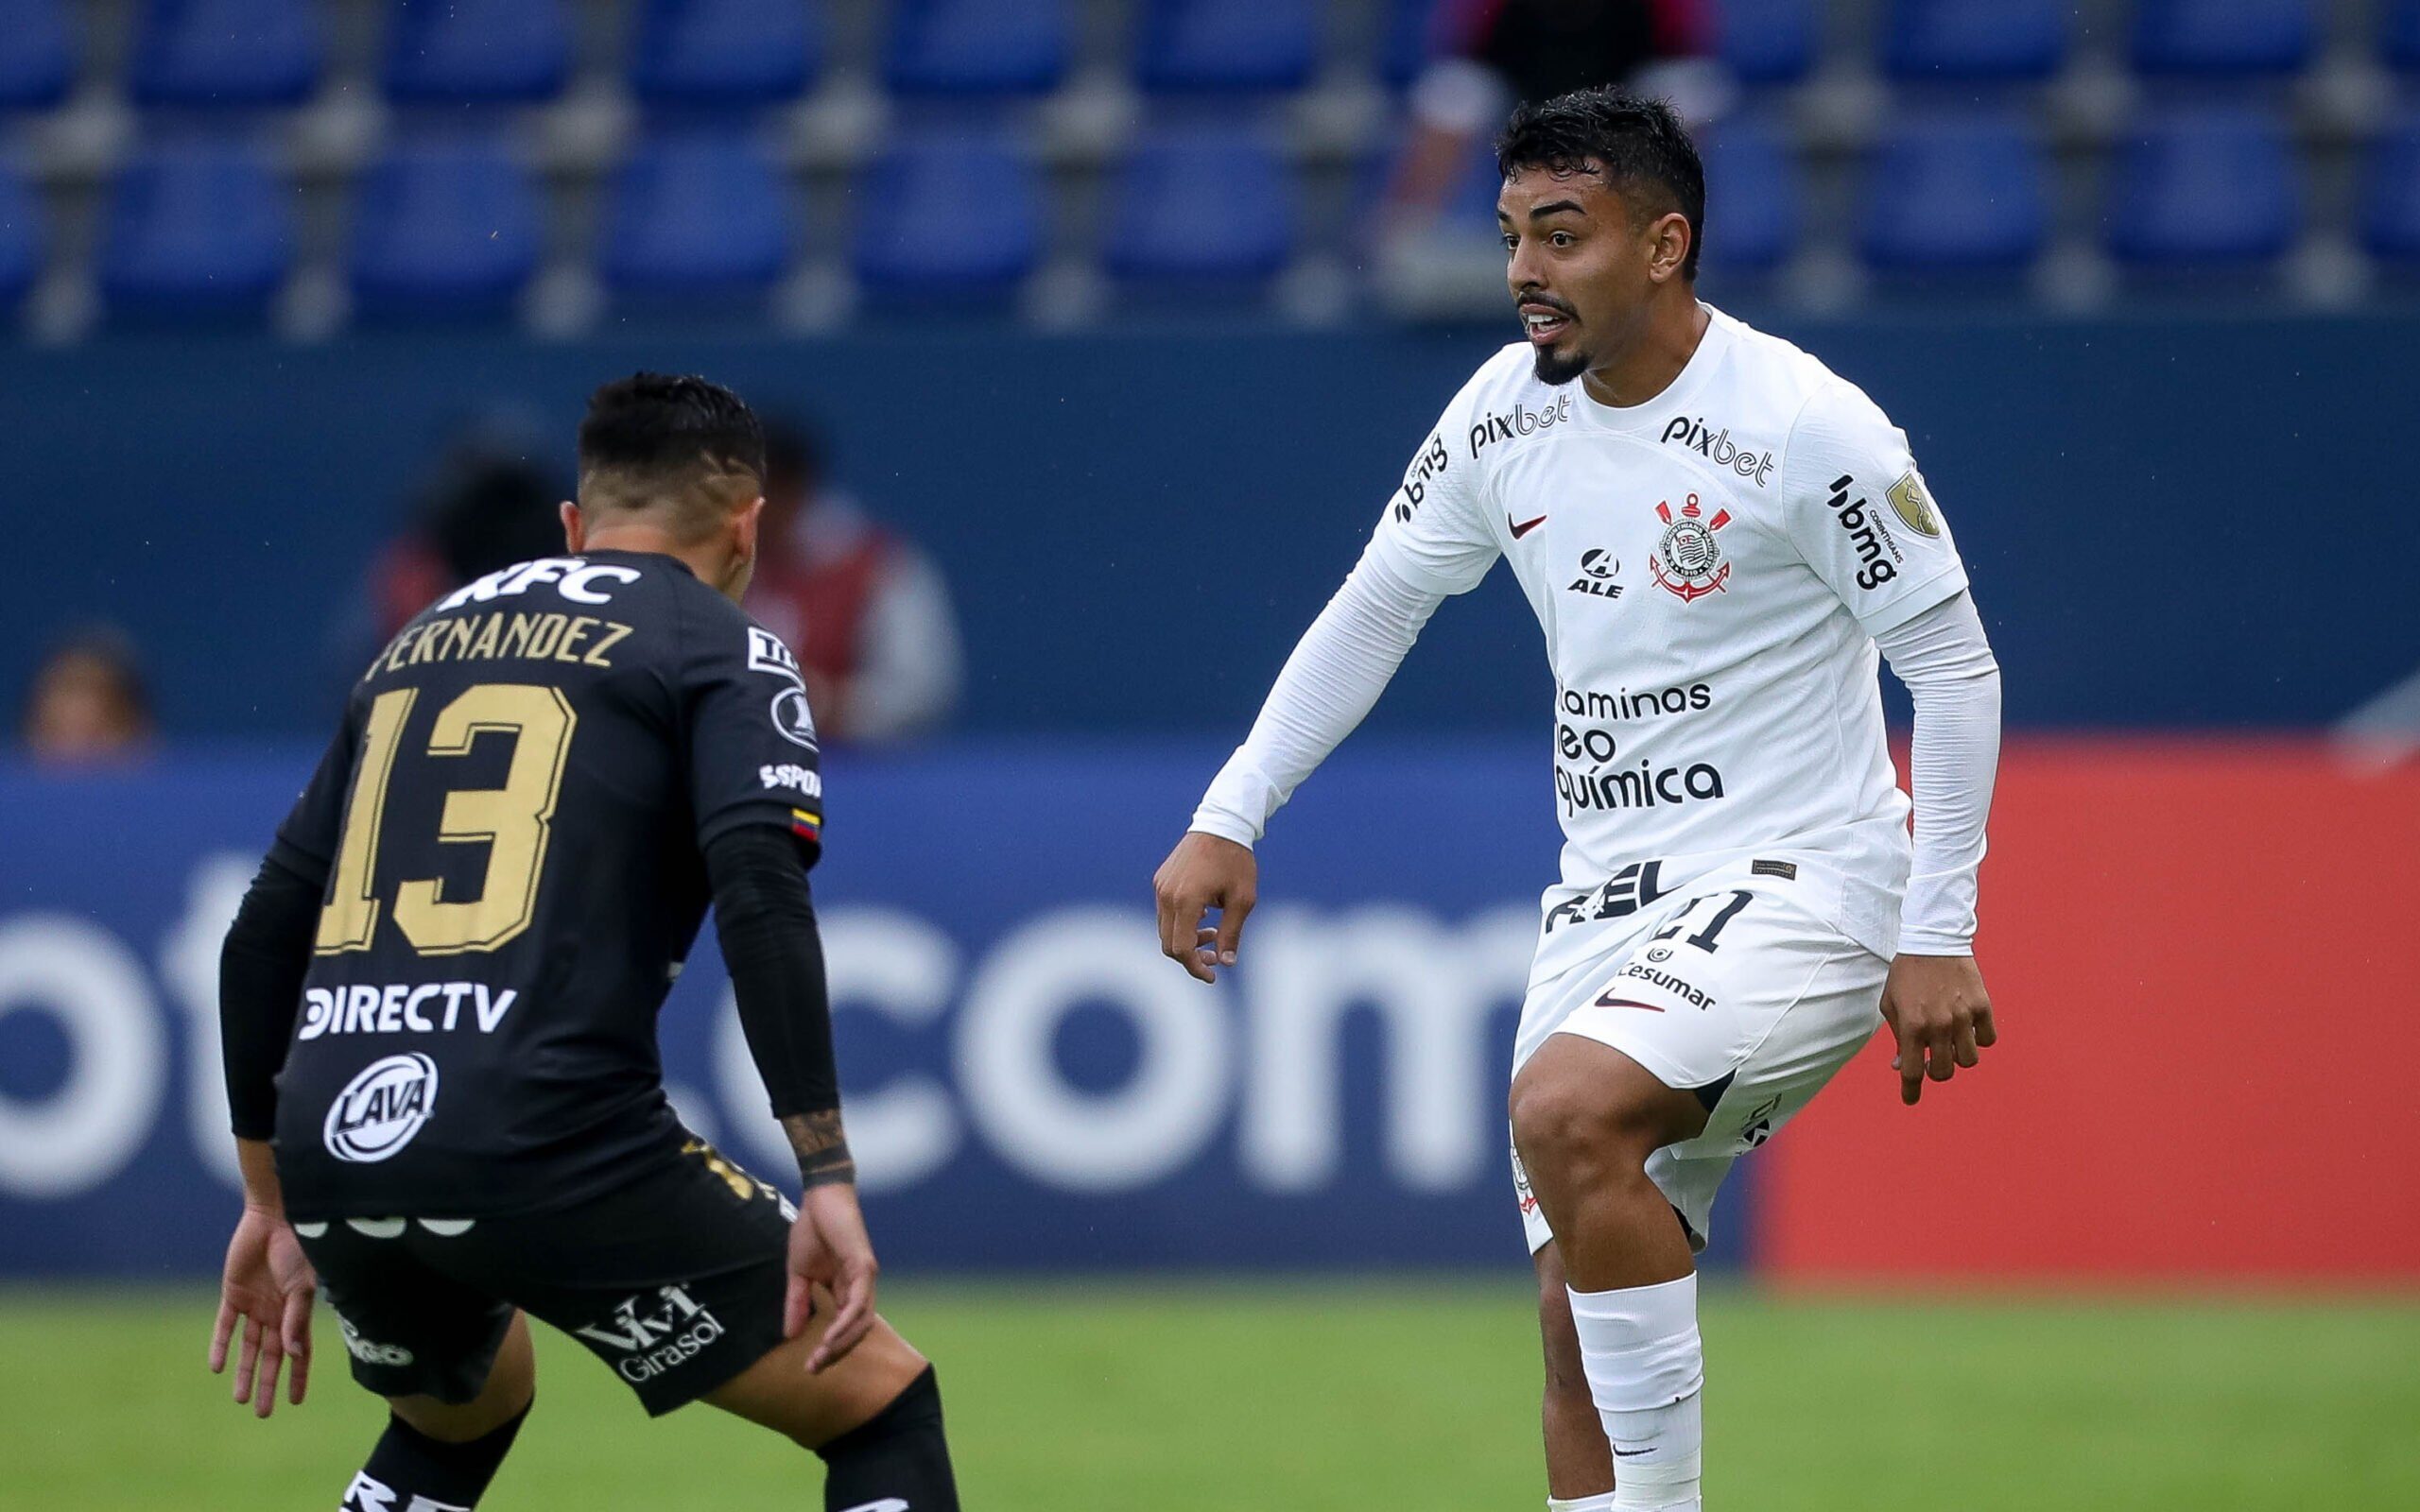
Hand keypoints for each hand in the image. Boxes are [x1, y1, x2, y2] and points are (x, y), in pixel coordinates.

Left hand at [208, 1207, 315, 1417]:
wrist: (274, 1219)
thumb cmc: (298, 1249)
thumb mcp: (302, 1286)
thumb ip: (296, 1319)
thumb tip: (293, 1353)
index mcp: (298, 1312)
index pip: (299, 1353)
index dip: (297, 1377)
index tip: (295, 1402)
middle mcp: (277, 1313)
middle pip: (271, 1356)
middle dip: (268, 1383)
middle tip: (262, 1412)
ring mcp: (255, 1306)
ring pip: (248, 1347)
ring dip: (245, 1372)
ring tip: (240, 1398)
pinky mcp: (232, 1295)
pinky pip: (225, 1326)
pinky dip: (220, 1346)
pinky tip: (216, 1367)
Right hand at [783, 1183, 877, 1373]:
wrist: (819, 1198)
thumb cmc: (811, 1231)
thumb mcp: (798, 1274)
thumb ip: (797, 1303)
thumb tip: (790, 1335)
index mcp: (846, 1290)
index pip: (845, 1329)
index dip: (829, 1350)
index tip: (809, 1367)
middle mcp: (860, 1288)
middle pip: (857, 1331)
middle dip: (836, 1353)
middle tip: (814, 1369)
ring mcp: (865, 1278)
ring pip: (861, 1321)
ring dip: (842, 1343)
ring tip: (821, 1358)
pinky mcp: (865, 1267)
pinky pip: (859, 1302)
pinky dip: (846, 1322)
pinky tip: (831, 1336)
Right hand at [1153, 831, 1257, 982]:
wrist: (1222, 824)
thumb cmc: (1236, 861)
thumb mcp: (1243, 900)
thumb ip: (1232, 933)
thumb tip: (1226, 963)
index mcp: (1186, 901)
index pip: (1181, 949)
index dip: (1195, 967)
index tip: (1212, 976)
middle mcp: (1166, 895)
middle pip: (1168, 943)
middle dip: (1191, 957)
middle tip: (1215, 957)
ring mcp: (1161, 887)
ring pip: (1165, 929)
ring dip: (1186, 939)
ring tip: (1213, 933)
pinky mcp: (1160, 880)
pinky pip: (1165, 912)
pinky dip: (1181, 922)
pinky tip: (1204, 916)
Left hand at [1880, 953, 1997, 1105]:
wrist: (1933, 941)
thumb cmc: (1906, 974)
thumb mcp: (1891, 1004)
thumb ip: (1897, 1036)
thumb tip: (1901, 1065)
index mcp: (1911, 1025)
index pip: (1913, 1071)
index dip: (1911, 1091)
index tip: (1910, 1100)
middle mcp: (1939, 1024)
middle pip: (1944, 1072)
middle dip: (1936, 1072)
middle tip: (1932, 1062)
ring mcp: (1963, 1016)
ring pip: (1969, 1060)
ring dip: (1958, 1057)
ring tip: (1951, 1042)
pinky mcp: (1983, 1006)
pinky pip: (1988, 1039)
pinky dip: (1979, 1040)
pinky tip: (1968, 1029)